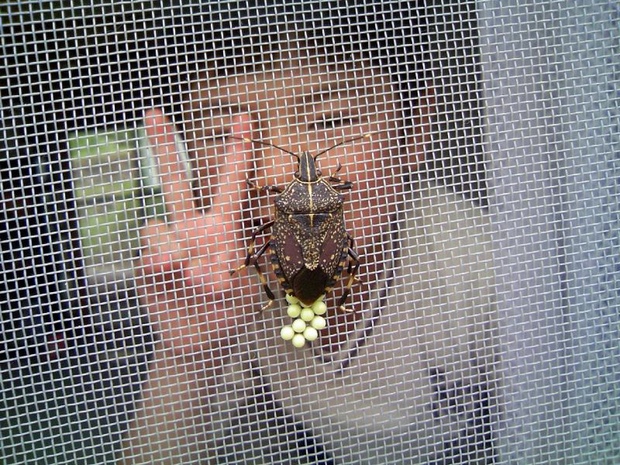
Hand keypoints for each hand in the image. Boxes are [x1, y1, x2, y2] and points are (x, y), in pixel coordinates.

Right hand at [136, 109, 253, 359]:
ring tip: (199, 282)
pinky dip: (165, 269)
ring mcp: (168, 244)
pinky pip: (151, 255)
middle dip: (163, 147)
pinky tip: (174, 281)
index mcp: (225, 226)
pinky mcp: (147, 264)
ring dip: (180, 256)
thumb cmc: (232, 309)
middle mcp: (193, 227)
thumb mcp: (249, 290)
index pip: (233, 183)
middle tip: (153, 113)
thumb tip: (184, 263)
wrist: (201, 339)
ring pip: (159, 226)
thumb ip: (227, 272)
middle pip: (175, 181)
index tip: (246, 117)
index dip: (239, 150)